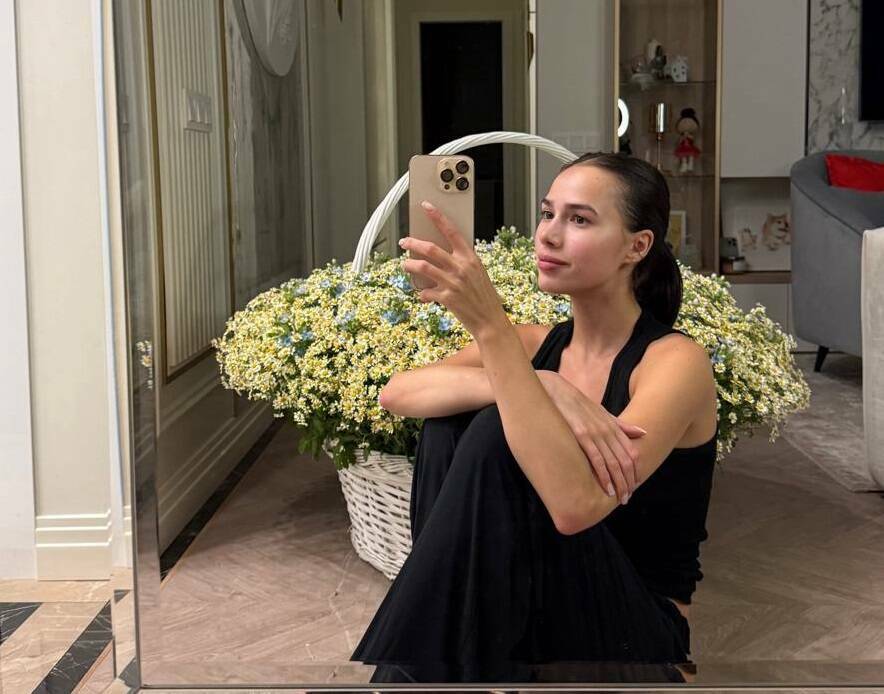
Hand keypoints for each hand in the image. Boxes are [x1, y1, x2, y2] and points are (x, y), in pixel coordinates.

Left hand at [399, 201, 507, 338]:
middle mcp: (461, 268)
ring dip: (409, 265)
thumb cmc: (484, 297)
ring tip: (405, 265)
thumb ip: (461, 262)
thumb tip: (440, 255)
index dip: (437, 217)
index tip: (426, 206)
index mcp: (471, 258)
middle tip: (404, 242)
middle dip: (413, 243)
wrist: (490, 321)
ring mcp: (453, 283)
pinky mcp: (447, 298)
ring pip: (422, 267)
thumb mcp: (478, 273)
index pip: (452, 231)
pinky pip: (425, 292)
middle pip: (430, 248)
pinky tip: (423, 295)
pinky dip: (421, 293)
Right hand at [536, 369, 645, 503]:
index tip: (634, 486)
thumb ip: (622, 426)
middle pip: (625, 461)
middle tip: (627, 498)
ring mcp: (596, 433)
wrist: (558, 391)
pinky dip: (604, 476)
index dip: (635, 471)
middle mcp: (608, 431)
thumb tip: (644, 433)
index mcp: (614, 427)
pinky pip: (597, 460)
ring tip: (619, 498)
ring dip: (618, 483)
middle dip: (628, 482)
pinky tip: (606, 488)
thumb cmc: (579, 405)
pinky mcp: (582, 436)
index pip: (632, 453)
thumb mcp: (603, 414)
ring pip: (614, 463)